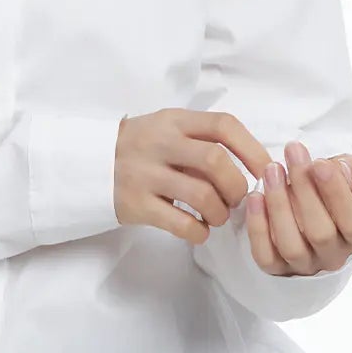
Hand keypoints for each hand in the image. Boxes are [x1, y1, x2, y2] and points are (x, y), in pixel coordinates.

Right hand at [114, 108, 270, 243]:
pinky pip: (180, 223)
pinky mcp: (135, 204)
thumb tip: (252, 166)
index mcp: (173, 120)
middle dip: (236, 186)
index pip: (223, 125)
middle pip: (215, 161)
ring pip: (201, 195)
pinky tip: (198, 230)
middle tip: (235, 199)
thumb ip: (200, 139)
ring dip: (219, 212)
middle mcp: (159, 143)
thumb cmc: (140, 148)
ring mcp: (145, 174)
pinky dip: (198, 231)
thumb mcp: (166, 128)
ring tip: (216, 216)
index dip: (252, 149)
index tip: (264, 169)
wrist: (87, 164)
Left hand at [246, 144, 351, 276]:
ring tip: (271, 172)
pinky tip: (254, 197)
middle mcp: (334, 256)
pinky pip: (266, 255)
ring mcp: (305, 266)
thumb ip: (350, 170)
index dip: (336, 193)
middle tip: (292, 155)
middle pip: (320, 233)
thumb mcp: (350, 176)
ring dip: (279, 205)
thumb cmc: (332, 192)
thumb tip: (339, 169)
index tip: (319, 163)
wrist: (311, 209)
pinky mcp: (278, 269)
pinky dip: (258, 227)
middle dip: (304, 190)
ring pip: (292, 246)